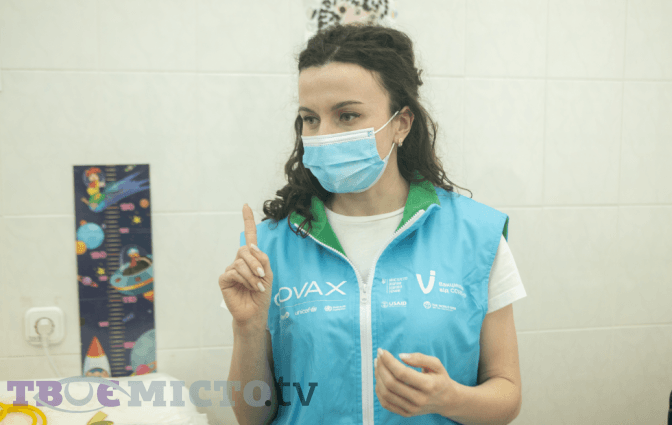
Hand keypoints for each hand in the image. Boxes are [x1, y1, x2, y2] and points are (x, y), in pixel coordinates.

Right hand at [218, 204, 273, 329]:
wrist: (255, 311)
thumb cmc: (262, 293)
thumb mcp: (268, 273)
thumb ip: (262, 258)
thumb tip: (250, 247)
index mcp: (251, 257)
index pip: (249, 235)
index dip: (247, 220)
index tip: (246, 206)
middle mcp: (240, 261)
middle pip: (245, 250)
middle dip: (255, 262)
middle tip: (262, 275)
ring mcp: (231, 269)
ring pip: (240, 262)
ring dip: (252, 275)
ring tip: (258, 286)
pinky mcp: (224, 279)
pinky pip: (234, 272)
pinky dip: (245, 280)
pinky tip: (250, 288)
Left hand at [374, 349, 460, 417]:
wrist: (447, 400)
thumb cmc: (440, 379)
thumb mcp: (436, 364)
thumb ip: (420, 358)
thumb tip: (401, 355)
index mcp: (428, 385)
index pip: (402, 373)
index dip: (388, 361)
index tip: (382, 351)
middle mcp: (420, 400)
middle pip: (392, 383)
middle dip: (381, 367)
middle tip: (378, 357)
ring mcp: (412, 409)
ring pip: (386, 394)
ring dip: (378, 378)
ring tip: (378, 366)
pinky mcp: (406, 413)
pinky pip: (386, 403)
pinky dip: (379, 390)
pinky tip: (380, 379)